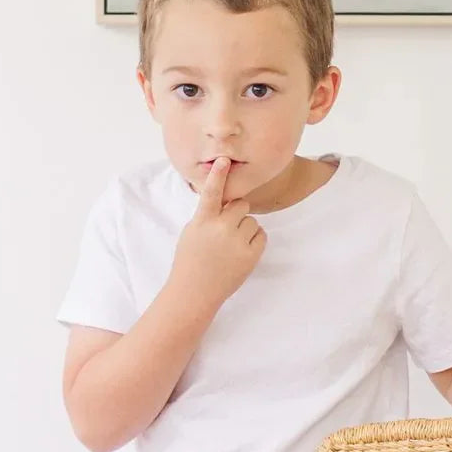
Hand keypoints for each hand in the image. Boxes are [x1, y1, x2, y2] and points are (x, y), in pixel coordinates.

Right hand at [168, 157, 264, 302]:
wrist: (196, 291)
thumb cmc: (191, 259)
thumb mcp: (192, 232)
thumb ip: (207, 215)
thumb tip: (225, 202)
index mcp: (202, 221)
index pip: (211, 193)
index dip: (218, 176)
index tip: (224, 159)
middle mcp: (220, 229)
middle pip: (241, 205)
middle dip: (236, 213)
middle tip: (226, 229)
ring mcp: (237, 242)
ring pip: (251, 220)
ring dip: (245, 228)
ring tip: (231, 245)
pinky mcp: (251, 255)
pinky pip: (261, 235)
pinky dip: (254, 240)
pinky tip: (241, 251)